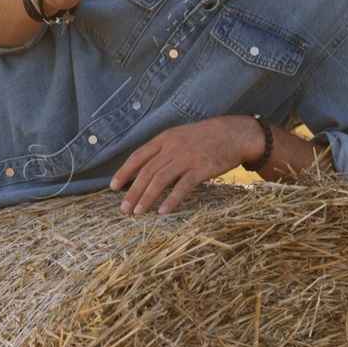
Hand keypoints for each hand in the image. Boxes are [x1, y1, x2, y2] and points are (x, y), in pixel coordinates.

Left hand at [109, 115, 261, 215]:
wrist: (234, 134)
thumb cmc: (206, 137)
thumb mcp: (180, 136)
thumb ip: (164, 150)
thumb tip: (146, 170)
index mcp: (164, 138)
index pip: (138, 156)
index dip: (124, 173)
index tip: (113, 187)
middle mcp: (172, 147)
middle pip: (146, 172)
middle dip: (132, 192)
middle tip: (124, 209)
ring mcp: (187, 158)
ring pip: (160, 180)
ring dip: (147, 198)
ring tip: (138, 213)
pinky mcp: (201, 169)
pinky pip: (182, 186)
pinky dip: (171, 200)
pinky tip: (163, 211)